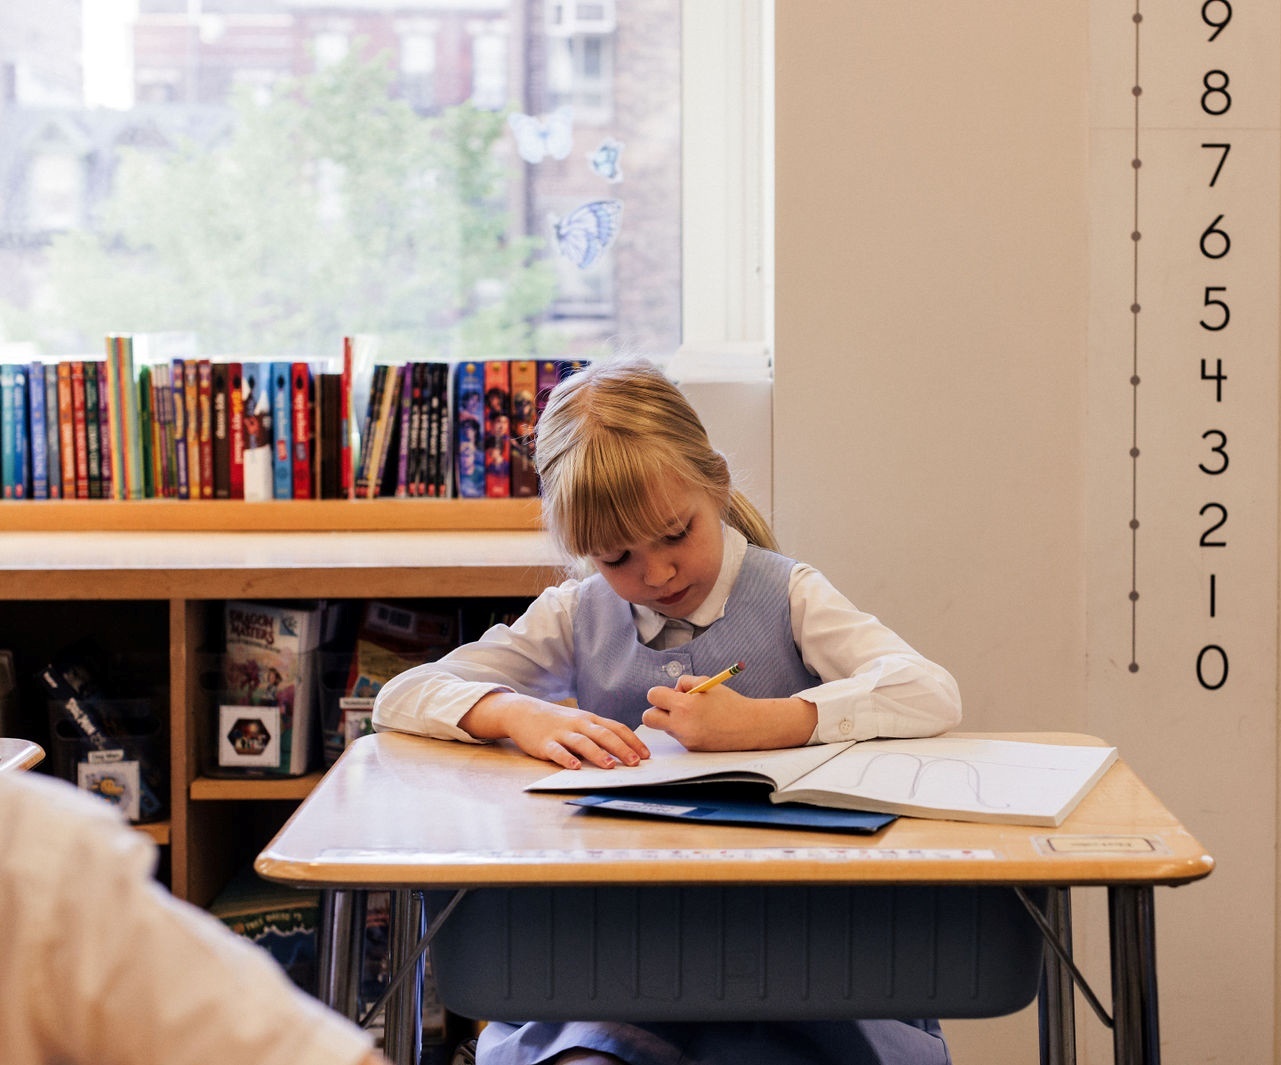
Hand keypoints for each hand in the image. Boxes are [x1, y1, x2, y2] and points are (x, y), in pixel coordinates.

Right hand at [460, 691, 649, 769]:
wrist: (523, 712)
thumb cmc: (558, 721)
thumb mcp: (580, 722)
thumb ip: (598, 733)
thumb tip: (624, 751)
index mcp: (590, 719)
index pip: (617, 728)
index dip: (633, 741)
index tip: (646, 755)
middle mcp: (579, 724)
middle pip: (604, 735)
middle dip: (621, 749)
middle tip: (636, 763)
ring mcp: (561, 733)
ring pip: (583, 742)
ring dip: (598, 754)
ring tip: (610, 766)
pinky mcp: (544, 743)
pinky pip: (557, 751)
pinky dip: (566, 759)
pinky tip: (575, 767)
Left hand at [643, 676, 817, 750]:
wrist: (750, 726)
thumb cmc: (729, 702)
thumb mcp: (706, 683)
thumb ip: (685, 683)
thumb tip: (672, 690)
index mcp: (685, 705)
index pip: (653, 696)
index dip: (660, 692)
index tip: (671, 693)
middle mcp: (682, 725)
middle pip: (649, 718)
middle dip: (656, 710)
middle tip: (671, 706)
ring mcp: (686, 739)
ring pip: (665, 727)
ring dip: (672, 719)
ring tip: (694, 715)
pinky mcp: (691, 749)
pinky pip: (679, 736)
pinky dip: (685, 729)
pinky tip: (703, 725)